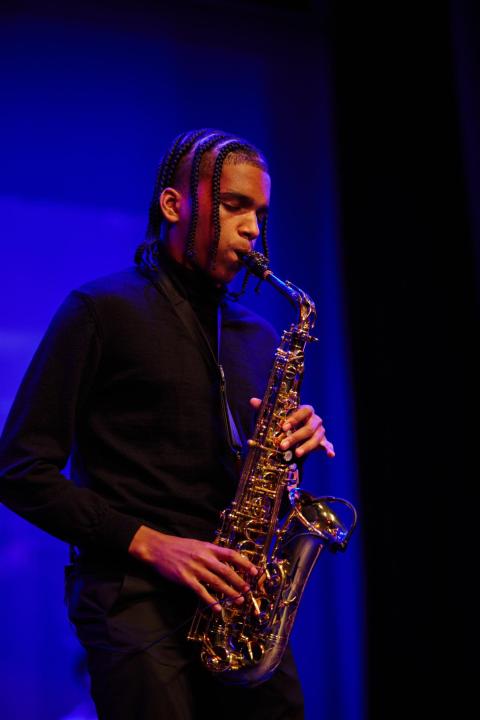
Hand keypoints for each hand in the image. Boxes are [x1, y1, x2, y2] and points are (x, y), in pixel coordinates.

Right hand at [128, 526, 257, 612]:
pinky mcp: (185, 579)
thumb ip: (211, 551)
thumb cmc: (178, 546)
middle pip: (226, 570)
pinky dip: (210, 601)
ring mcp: (195, 568)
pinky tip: (217, 608)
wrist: (158, 548)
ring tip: (238, 600)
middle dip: (239, 581)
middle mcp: (204, 557)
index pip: (231, 554)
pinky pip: (201, 592)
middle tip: (248, 590)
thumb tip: (226, 559)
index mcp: (208, 547)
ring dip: (229, 592)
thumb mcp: (197, 544)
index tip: (254, 571)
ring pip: (216, 582)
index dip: (244, 563)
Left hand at [250, 397, 334, 458]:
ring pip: (316, 438)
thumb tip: (252, 401)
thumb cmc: (288, 421)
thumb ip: (266, 408)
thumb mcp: (277, 415)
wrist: (300, 430)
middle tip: (282, 446)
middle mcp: (315, 420)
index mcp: (306, 410)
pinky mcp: (323, 441)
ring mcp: (320, 431)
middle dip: (295, 437)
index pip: (304, 411)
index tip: (283, 427)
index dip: (294, 418)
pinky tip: (330, 454)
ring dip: (307, 447)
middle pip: (308, 428)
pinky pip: (328, 445)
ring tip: (297, 454)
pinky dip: (330, 449)